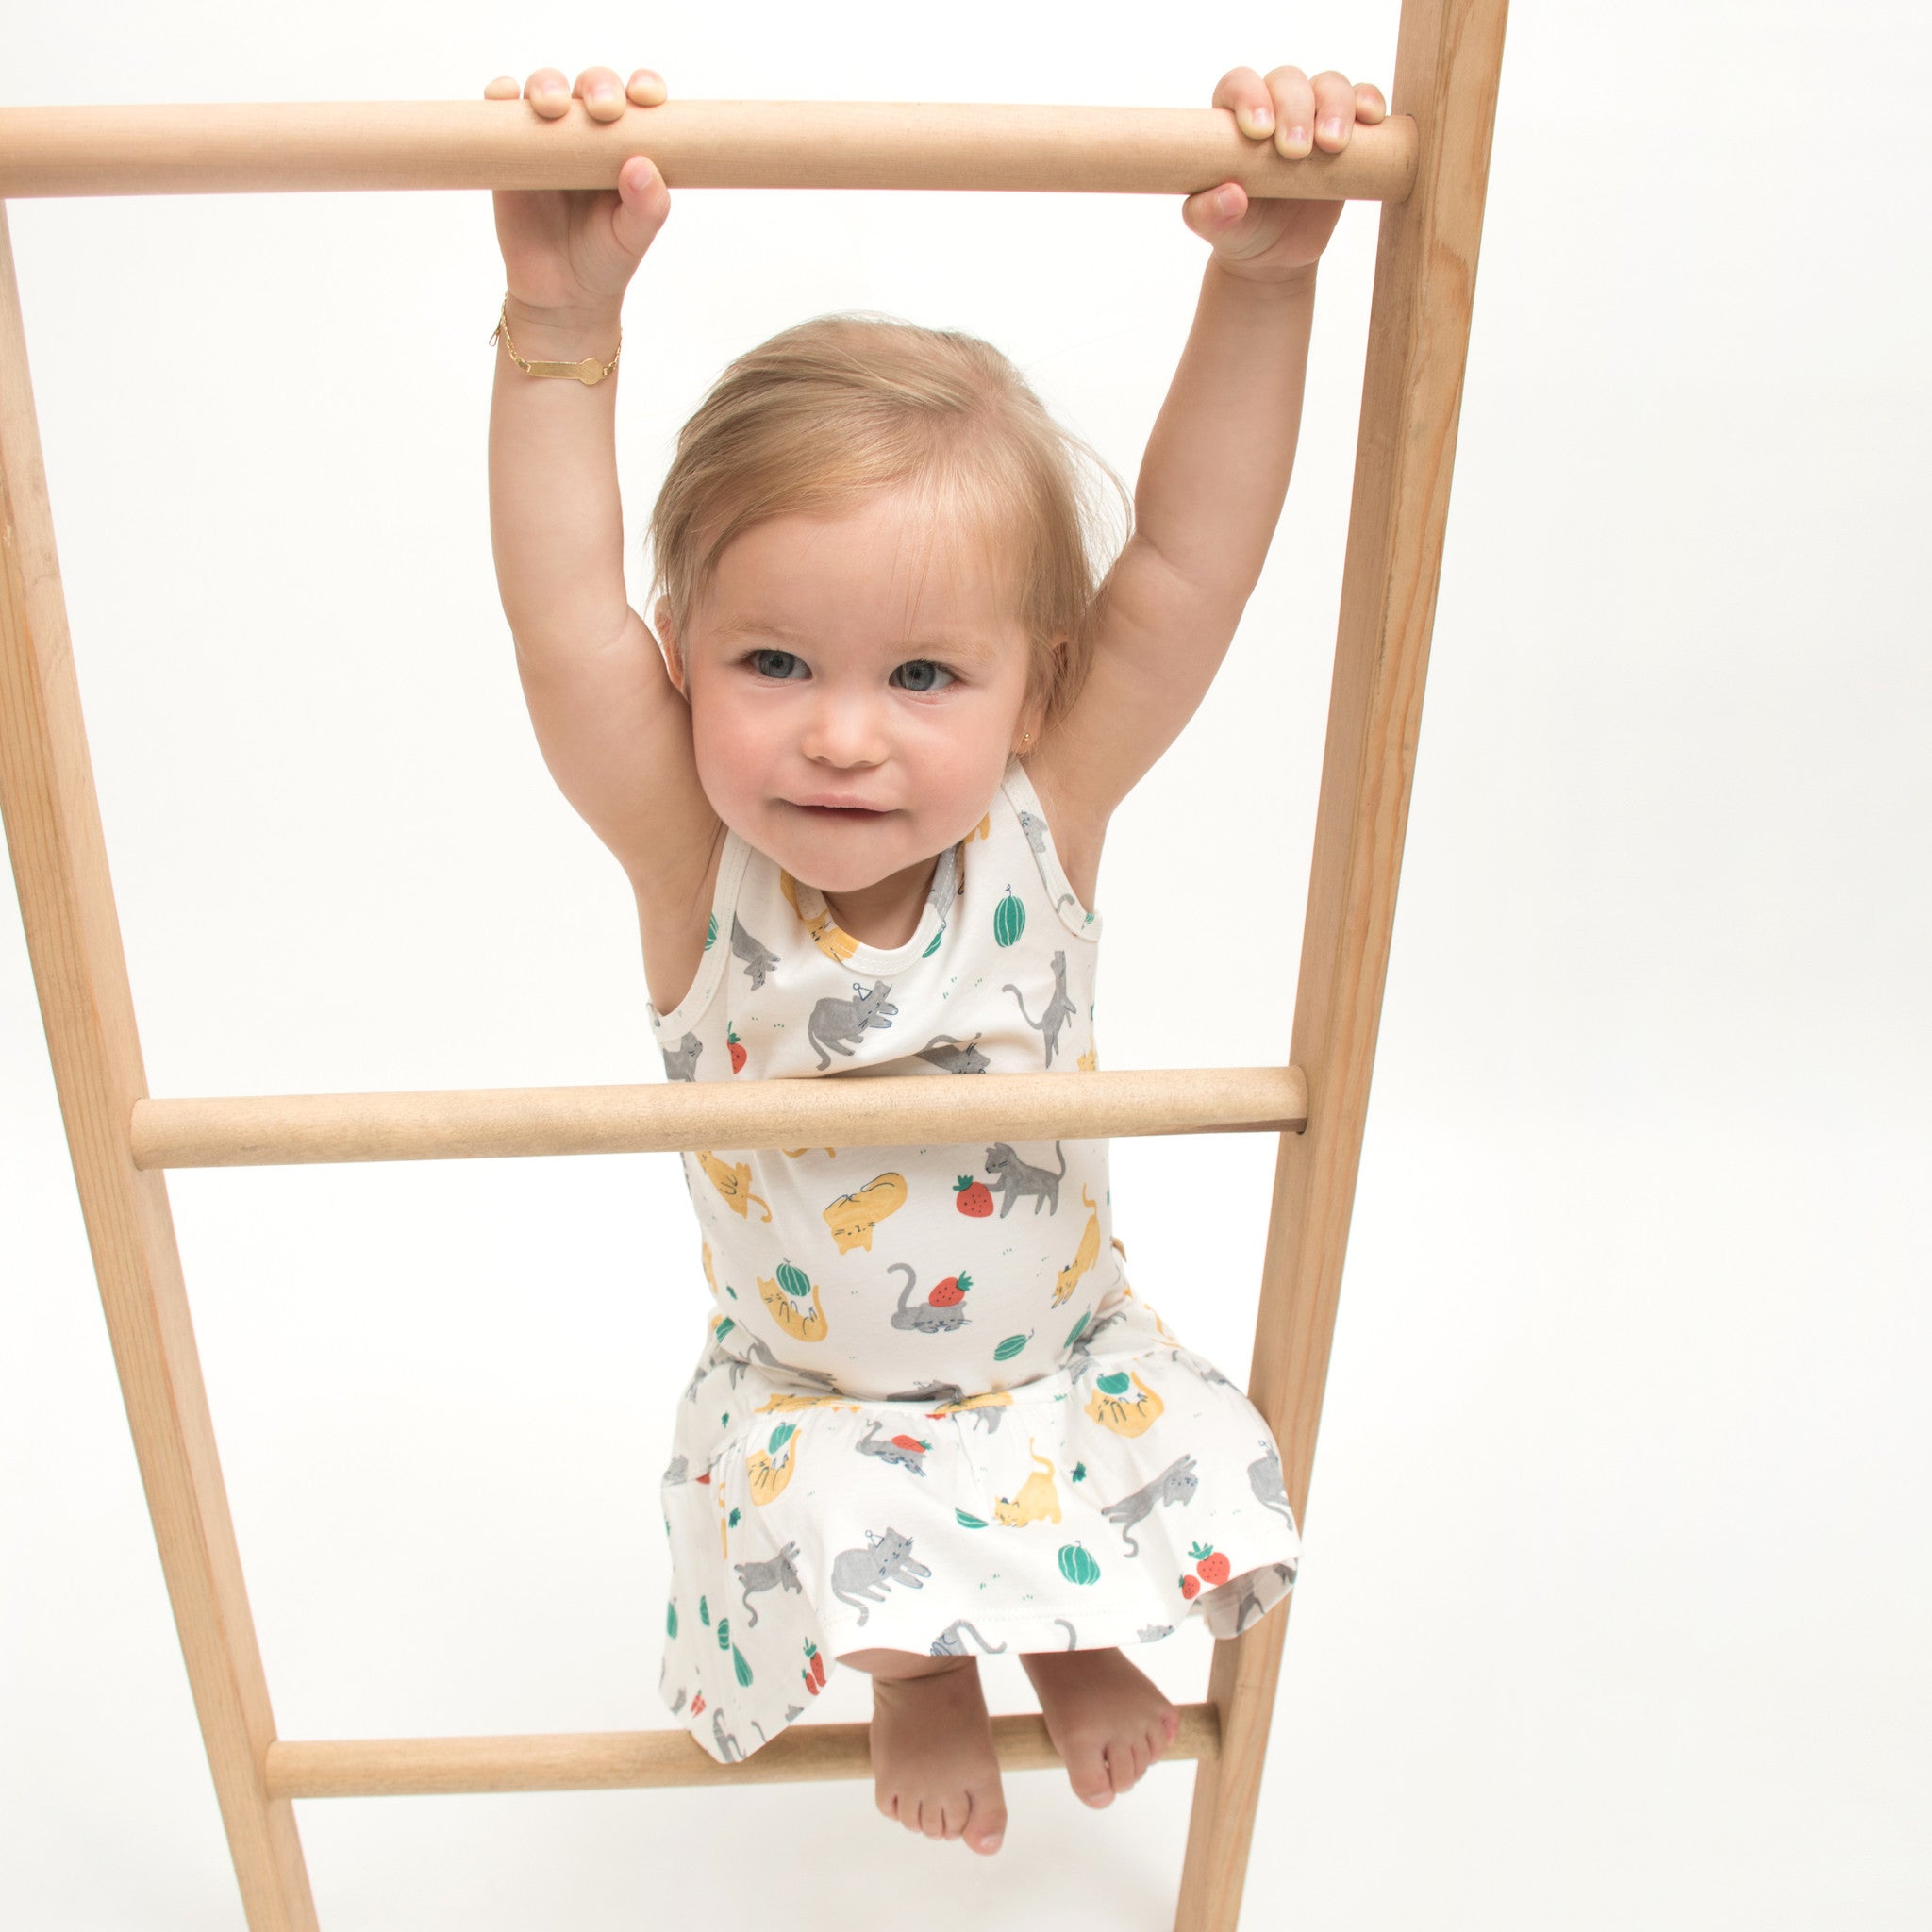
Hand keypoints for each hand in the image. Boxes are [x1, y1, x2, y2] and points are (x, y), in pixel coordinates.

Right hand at [483, 65, 671, 326]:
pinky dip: (501, 94)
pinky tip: (505, 96)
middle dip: (598, 86)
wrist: (560, 294)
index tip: (645, 97)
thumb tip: (642, 166)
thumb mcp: (631, 240)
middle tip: (604, 110)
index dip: (643, 86)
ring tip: (552, 108)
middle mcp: (588, 132)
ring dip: (548, 85)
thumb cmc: (605, 261)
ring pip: (545, 88)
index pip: (637, 100)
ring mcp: (546, 137)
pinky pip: (501, 109)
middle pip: (591, 85)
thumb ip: (647, 208)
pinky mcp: (509, 148)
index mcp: (626, 144)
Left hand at [1182, 66, 1387, 281]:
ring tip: (1332, 145)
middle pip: (1289, 81)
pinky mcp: (1348, 130)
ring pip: (1329, 85)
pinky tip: (1371, 119)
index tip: (1258, 131)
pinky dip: (1369, 102)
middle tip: (1296, 151)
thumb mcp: (1217, 228)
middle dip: (1294, 110)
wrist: (1276, 252)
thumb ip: (1209, 214)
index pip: (1240, 84)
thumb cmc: (1239, 229)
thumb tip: (1230, 197)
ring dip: (1335, 107)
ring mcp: (1314, 115)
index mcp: (1235, 118)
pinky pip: (1364, 100)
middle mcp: (1276, 106)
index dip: (1249, 96)